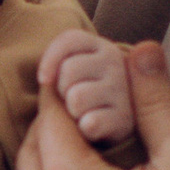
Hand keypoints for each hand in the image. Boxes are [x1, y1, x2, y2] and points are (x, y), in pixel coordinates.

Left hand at [45, 30, 140, 152]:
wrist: (114, 128)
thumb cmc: (83, 96)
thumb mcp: (71, 71)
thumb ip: (58, 63)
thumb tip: (46, 79)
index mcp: (102, 48)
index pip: (70, 41)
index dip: (50, 59)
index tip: (44, 79)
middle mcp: (117, 64)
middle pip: (68, 70)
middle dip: (62, 89)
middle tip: (73, 99)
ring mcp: (123, 91)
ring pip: (77, 98)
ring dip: (73, 111)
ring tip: (84, 113)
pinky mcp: (124, 120)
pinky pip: (89, 122)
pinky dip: (85, 129)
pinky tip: (94, 128)